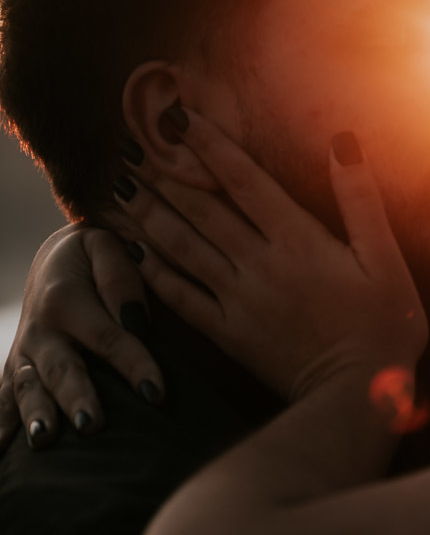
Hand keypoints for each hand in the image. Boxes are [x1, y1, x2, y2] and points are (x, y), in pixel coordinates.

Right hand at [0, 226, 165, 450]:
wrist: (54, 259)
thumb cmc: (93, 256)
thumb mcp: (107, 246)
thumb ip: (121, 277)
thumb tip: (135, 322)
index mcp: (66, 299)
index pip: (108, 337)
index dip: (135, 365)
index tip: (156, 394)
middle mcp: (40, 330)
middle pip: (62, 369)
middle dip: (77, 398)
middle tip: (92, 424)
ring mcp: (25, 352)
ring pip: (27, 388)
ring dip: (35, 416)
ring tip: (44, 440)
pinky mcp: (18, 367)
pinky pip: (3, 397)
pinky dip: (0, 425)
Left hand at [114, 111, 426, 400]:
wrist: (360, 393)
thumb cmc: (385, 323)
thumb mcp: (385, 258)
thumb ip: (361, 200)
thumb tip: (343, 143)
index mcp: (297, 240)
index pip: (244, 181)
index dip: (210, 146)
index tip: (179, 118)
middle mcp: (259, 263)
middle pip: (202, 209)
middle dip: (166, 174)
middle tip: (133, 146)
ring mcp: (239, 299)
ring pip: (183, 248)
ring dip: (151, 215)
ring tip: (124, 190)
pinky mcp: (230, 333)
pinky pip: (182, 299)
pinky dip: (156, 273)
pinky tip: (136, 253)